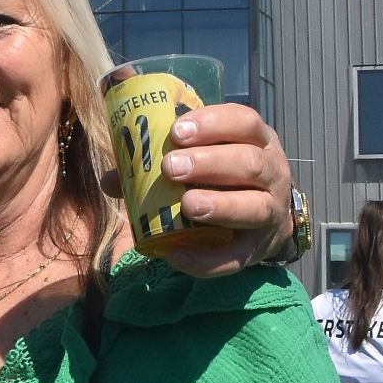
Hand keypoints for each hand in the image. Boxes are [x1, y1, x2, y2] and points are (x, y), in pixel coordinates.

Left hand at [103, 103, 291, 277]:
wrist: (267, 222)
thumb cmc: (226, 179)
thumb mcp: (206, 160)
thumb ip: (161, 163)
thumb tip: (111, 179)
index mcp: (257, 141)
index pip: (244, 122)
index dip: (213, 124)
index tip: (178, 131)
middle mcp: (271, 174)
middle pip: (249, 163)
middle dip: (210, 163)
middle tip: (172, 167)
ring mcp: (270, 213)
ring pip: (254, 208)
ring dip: (220, 205)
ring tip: (188, 205)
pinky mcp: (257, 251)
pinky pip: (235, 258)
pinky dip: (206, 260)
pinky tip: (176, 256)